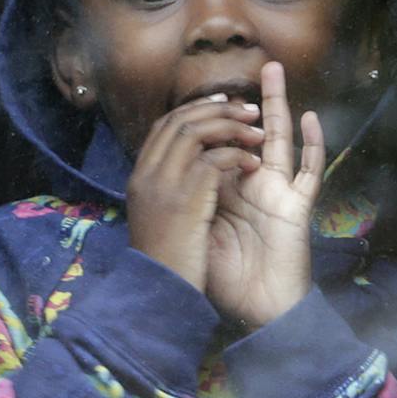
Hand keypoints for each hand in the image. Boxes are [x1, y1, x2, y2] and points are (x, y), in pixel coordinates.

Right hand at [123, 93, 266, 293]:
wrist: (160, 290)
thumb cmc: (164, 260)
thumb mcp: (156, 217)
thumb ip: (166, 189)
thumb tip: (187, 170)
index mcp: (139, 177)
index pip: (163, 127)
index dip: (193, 111)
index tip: (220, 107)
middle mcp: (147, 174)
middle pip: (179, 121)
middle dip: (217, 110)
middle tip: (247, 110)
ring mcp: (165, 183)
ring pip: (197, 131)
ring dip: (231, 126)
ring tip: (257, 132)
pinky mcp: (189, 196)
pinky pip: (217, 158)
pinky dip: (239, 155)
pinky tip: (254, 164)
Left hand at [206, 60, 322, 329]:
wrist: (252, 308)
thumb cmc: (219, 275)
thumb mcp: (191, 231)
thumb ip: (183, 201)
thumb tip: (157, 176)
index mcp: (224, 191)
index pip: (216, 147)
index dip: (205, 125)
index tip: (194, 103)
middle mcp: (251, 186)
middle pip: (246, 134)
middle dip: (240, 104)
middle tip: (239, 73)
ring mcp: (277, 192)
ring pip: (279, 139)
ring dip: (277, 104)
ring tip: (273, 71)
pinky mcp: (297, 205)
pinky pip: (309, 169)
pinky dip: (313, 142)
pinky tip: (310, 118)